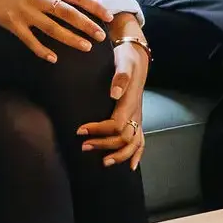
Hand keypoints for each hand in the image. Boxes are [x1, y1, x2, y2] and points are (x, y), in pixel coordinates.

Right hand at [0, 0, 110, 63]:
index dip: (94, 7)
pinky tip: (53, 58)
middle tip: (101, 37)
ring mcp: (25, 12)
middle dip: (87, 25)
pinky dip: (42, 50)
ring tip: (86, 47)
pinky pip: (30, 40)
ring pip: (52, 28)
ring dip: (70, 39)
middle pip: (68, 13)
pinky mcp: (12, 23)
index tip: (108, 17)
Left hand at [77, 18, 148, 169]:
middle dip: (104, 145)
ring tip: (104, 161)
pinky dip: (137, 154)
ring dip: (120, 155)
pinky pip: (141, 140)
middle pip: (124, 137)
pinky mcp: (137, 118)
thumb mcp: (123, 62)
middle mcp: (136, 112)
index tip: (80, 130)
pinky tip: (131, 166)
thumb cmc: (127, 58)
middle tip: (84, 146)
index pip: (116, 124)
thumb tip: (114, 93)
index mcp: (130, 102)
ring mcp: (138, 117)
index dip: (99, 130)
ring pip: (134, 143)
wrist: (137, 55)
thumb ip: (120, 77)